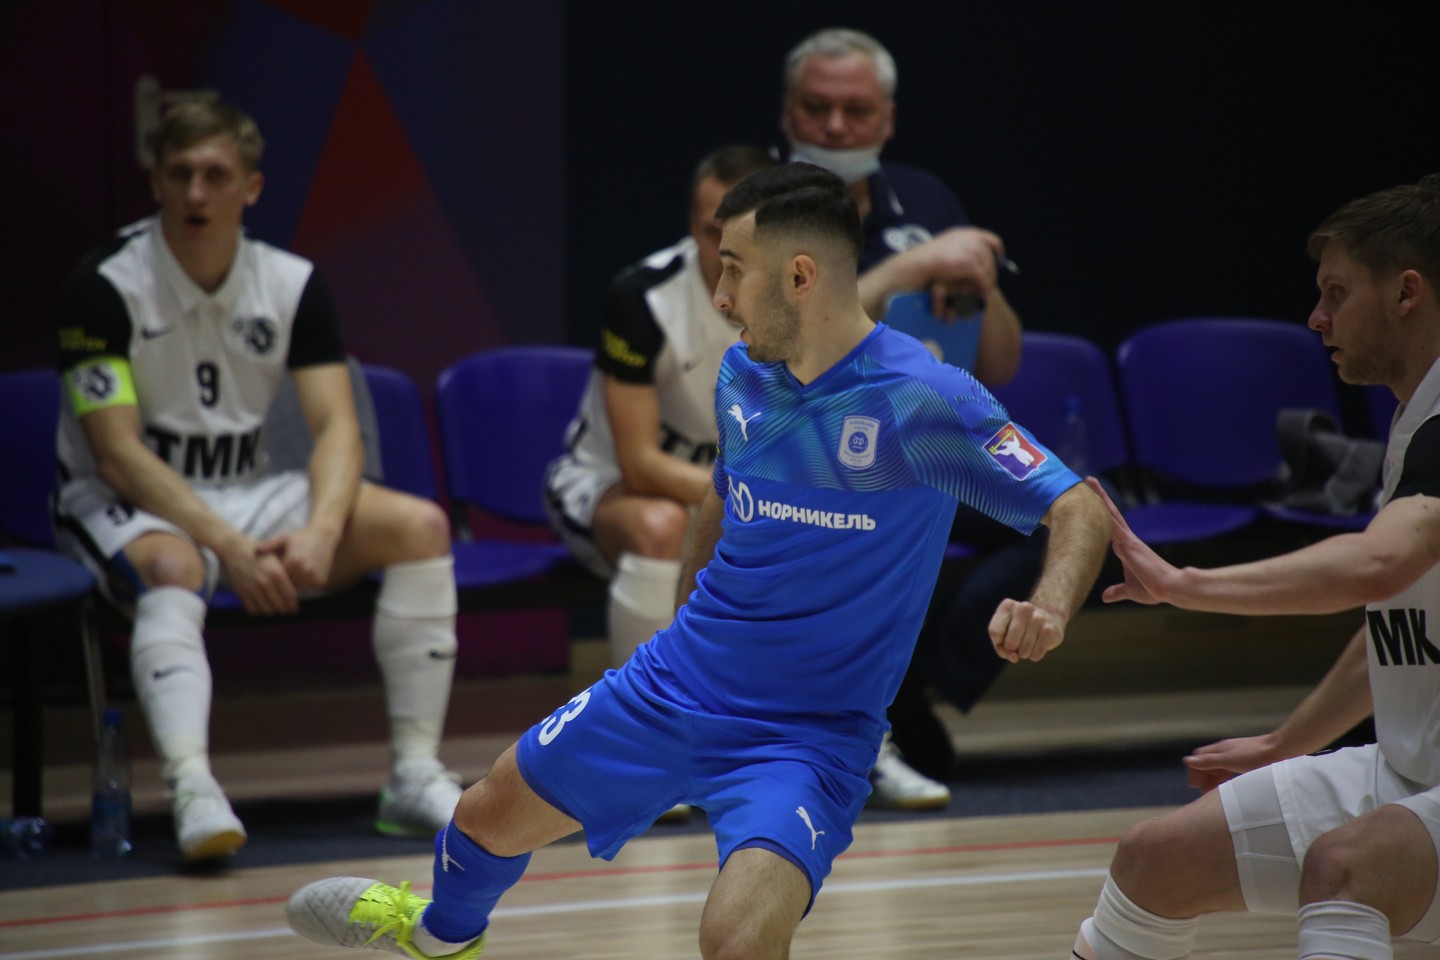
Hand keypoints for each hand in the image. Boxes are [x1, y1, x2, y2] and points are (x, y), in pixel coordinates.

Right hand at [218, 539, 298, 614]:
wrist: (236, 551)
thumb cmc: (261, 555)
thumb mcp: (277, 560)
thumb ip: (287, 575)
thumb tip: (298, 590)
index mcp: (276, 573)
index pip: (289, 595)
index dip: (293, 605)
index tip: (294, 608)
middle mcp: (265, 582)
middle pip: (279, 606)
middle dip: (285, 611)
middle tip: (287, 611)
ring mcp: (252, 589)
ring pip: (267, 610)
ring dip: (273, 612)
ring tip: (276, 610)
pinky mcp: (242, 593)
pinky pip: (253, 610)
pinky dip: (259, 612)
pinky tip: (263, 608)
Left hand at [257, 525, 339, 592]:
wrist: (324, 537)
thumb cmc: (300, 538)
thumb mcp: (283, 538)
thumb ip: (268, 545)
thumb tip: (254, 551)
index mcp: (294, 560)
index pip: (277, 576)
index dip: (271, 575)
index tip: (267, 573)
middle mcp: (305, 570)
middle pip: (286, 584)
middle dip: (280, 581)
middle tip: (275, 577)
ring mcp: (314, 577)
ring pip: (296, 588)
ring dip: (291, 584)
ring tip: (288, 575)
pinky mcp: (320, 581)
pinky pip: (306, 588)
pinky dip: (301, 584)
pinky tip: (299, 575)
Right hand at [915, 228, 1003, 318]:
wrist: (921, 262)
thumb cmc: (928, 256)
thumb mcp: (948, 245)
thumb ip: (961, 246)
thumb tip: (971, 254)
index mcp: (970, 233)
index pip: (993, 240)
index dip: (998, 251)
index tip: (999, 259)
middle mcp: (975, 240)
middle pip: (992, 259)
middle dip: (992, 272)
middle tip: (989, 284)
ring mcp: (974, 251)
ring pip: (990, 270)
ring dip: (989, 282)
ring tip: (985, 292)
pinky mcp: (972, 264)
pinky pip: (984, 279)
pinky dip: (985, 288)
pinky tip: (983, 295)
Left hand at [989, 598, 1065, 662]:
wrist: (1049, 619)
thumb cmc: (1019, 629)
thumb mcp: (1004, 634)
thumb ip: (1001, 648)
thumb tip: (1015, 657)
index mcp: (1008, 605)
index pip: (995, 632)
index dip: (998, 642)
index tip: (1004, 638)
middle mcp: (1024, 608)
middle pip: (1010, 643)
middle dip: (1012, 649)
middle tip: (1018, 642)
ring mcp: (1039, 618)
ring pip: (1023, 652)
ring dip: (1024, 653)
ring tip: (1029, 642)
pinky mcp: (1050, 630)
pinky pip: (1036, 655)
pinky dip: (1034, 655)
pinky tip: (1038, 644)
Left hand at [1083, 477, 1176, 604]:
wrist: (1170, 587)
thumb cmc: (1154, 589)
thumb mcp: (1130, 590)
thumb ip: (1117, 591)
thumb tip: (1105, 597)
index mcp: (1126, 549)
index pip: (1109, 529)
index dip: (1101, 517)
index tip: (1091, 507)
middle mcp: (1126, 540)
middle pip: (1109, 515)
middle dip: (1099, 499)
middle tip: (1089, 481)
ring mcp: (1127, 539)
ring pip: (1109, 513)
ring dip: (1099, 497)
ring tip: (1089, 480)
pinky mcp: (1128, 543)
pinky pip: (1112, 521)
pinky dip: (1104, 508)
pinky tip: (1095, 496)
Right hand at [1182, 733, 1281, 791]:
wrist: (1280, 751)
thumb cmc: (1254, 755)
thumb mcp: (1228, 760)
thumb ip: (1208, 761)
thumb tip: (1187, 761)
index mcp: (1220, 749)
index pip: (1199, 757)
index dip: (1194, 769)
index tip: (1194, 784)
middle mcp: (1226, 752)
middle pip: (1207, 763)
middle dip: (1202, 776)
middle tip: (1201, 791)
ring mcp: (1236, 757)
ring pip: (1219, 768)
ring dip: (1212, 779)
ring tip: (1211, 792)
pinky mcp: (1246, 764)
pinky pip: (1229, 771)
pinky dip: (1223, 779)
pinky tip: (1226, 788)